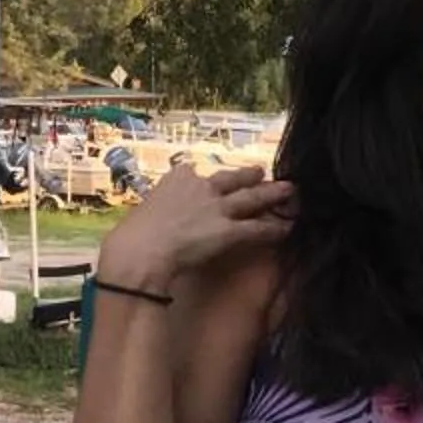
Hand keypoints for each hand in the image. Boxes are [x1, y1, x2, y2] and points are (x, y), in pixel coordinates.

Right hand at [99, 163, 291, 287]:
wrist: (140, 251)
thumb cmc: (132, 237)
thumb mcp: (141, 213)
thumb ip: (156, 209)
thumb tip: (154, 218)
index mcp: (175, 179)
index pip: (191, 173)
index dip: (201, 179)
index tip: (206, 181)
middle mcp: (200, 187)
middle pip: (229, 179)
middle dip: (248, 175)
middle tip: (261, 171)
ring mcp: (217, 208)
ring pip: (251, 198)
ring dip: (272, 194)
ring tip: (290, 190)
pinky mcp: (229, 231)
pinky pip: (257, 229)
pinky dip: (274, 229)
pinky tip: (288, 229)